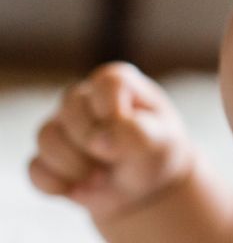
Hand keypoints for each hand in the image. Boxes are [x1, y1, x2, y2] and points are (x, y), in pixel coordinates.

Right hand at [27, 62, 195, 222]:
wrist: (142, 188)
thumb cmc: (154, 153)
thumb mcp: (159, 142)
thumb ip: (136, 134)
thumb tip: (100, 139)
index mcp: (115, 82)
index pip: (106, 85)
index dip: (115, 114)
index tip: (131, 135)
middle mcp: (82, 97)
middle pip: (70, 109)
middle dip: (95, 142)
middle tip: (116, 161)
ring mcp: (59, 126)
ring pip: (47, 137)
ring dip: (76, 166)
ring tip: (101, 178)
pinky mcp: (44, 157)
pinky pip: (36, 169)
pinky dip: (58, 185)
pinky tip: (79, 188)